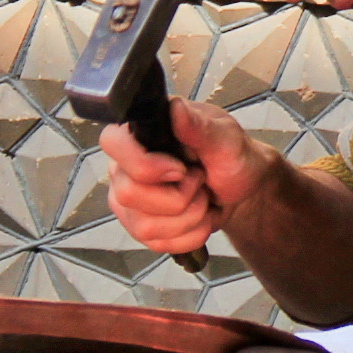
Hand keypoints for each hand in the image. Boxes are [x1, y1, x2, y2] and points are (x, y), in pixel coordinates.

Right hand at [104, 96, 269, 256]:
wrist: (239, 187)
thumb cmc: (230, 155)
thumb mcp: (224, 137)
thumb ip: (199, 126)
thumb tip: (176, 109)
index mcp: (140, 132)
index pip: (113, 144)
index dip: (145, 165)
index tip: (180, 169)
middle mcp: (124, 165)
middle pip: (128, 194)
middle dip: (179, 198)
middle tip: (199, 181)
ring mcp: (127, 199)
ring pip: (144, 225)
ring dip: (188, 218)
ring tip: (202, 199)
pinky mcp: (138, 225)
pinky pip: (156, 243)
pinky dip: (188, 235)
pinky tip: (199, 218)